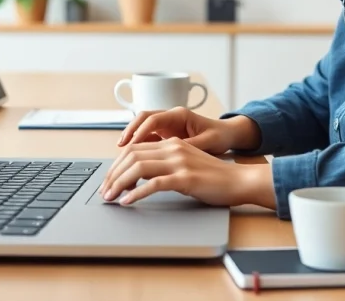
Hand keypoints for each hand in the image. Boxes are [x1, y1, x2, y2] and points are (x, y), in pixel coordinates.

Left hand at [98, 136, 275, 207]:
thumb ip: (165, 164)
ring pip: (139, 168)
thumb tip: (139, 175)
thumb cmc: (214, 177)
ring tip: (111, 197)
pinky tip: (128, 201)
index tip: (108, 180)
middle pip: (131, 156)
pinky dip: (137, 193)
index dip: (116, 165)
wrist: (239, 180)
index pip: (134, 149)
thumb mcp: (186, 164)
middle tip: (104, 192)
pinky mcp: (186, 178)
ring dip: (120, 183)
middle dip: (113, 174)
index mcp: (172, 144)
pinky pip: (154, 184)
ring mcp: (179, 162)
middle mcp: (173, 149)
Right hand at [116, 106, 259, 155]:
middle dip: (129, 133)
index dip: (140, 131)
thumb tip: (172, 152)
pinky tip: (133, 159)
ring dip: (132, 140)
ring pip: (143, 129)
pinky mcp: (167, 135)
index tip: (131, 145)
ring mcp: (168, 125)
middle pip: (142, 120)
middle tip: (120, 148)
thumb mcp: (208, 143)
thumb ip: (190, 146)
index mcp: (180, 115)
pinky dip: (140, 146)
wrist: (228, 135)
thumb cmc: (220, 137)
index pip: (153, 119)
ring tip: (122, 154)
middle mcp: (171, 117)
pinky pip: (148, 138)